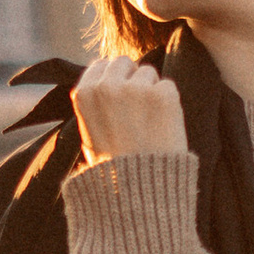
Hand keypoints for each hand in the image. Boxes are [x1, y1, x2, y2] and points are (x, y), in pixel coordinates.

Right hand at [72, 59, 189, 163]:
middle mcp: (107, 85)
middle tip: (136, 111)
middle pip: (125, 62)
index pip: (101, 65)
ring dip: (151, 91)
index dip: (113, 80)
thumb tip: (107, 81)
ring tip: (148, 124)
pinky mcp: (163, 94)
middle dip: (132, 79)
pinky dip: (169, 104)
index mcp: (85, 93)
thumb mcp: (88, 134)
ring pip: (149, 73)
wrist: (137, 191)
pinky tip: (162, 126)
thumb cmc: (113, 169)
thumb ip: (95, 104)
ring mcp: (136, 88)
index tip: (120, 99)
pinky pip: (168, 87)